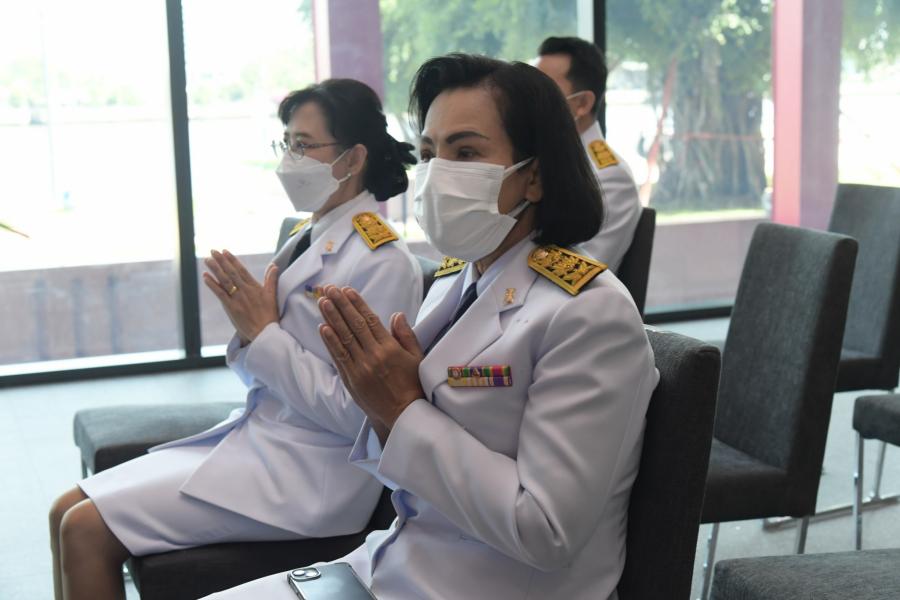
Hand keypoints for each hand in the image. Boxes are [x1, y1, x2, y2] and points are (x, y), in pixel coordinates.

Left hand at [202, 250, 279, 342]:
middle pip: (231, 273)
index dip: (232, 260)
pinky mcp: (231, 308)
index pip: (241, 270)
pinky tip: (205, 277)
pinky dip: (212, 285)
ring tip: (207, 260)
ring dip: (215, 269)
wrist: (265, 333)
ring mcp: (237, 299)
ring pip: (224, 281)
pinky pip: (220, 294)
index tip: (225, 251)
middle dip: (222, 261)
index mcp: (255, 287)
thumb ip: (271, 279)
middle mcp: (245, 291)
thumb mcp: (272, 296)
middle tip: (213, 251)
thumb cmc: (269, 316)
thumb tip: (274, 266)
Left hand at [317, 285, 424, 435]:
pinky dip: (330, 342)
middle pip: (354, 324)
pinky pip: (339, 357)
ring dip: (331, 318)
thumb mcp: (417, 358)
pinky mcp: (352, 380)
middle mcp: (374, 355)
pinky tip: (323, 327)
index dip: (357, 303)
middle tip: (329, 289)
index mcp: (390, 348)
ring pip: (344, 338)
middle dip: (341, 305)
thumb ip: (406, 335)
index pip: (370, 320)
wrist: (404, 415)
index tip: (347, 290)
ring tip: (322, 301)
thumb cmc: (413, 385)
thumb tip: (396, 314)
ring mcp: (360, 368)